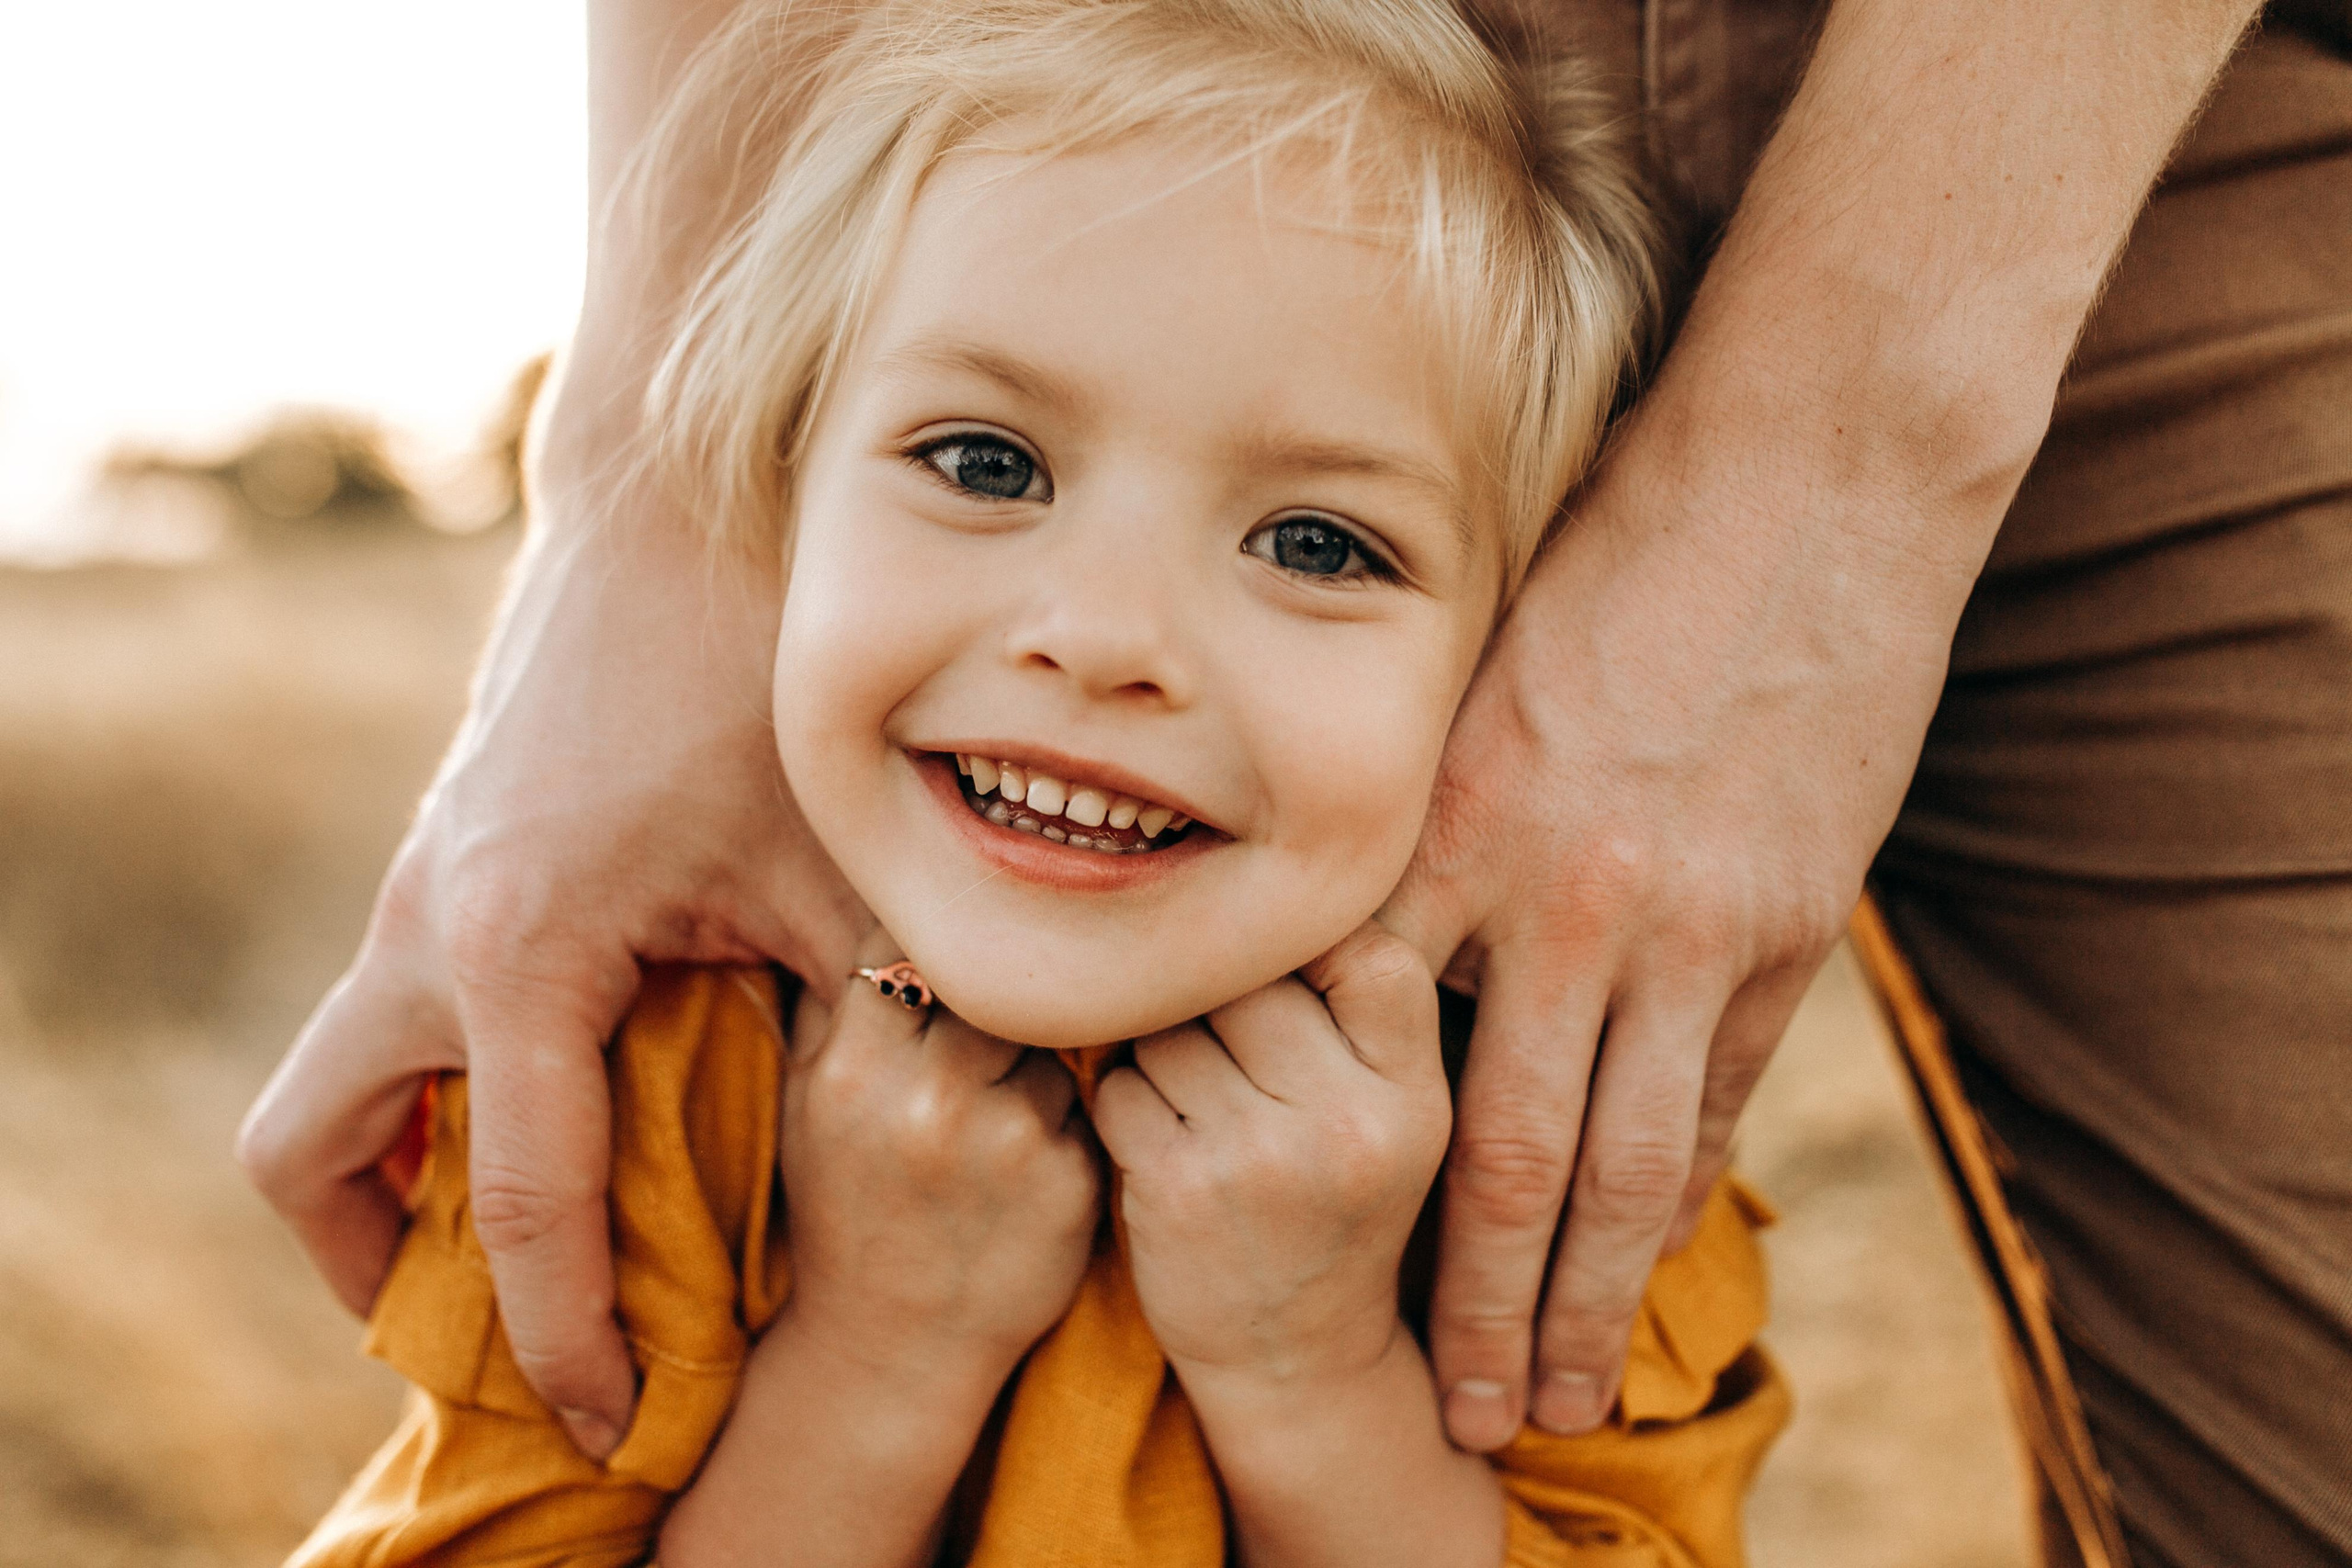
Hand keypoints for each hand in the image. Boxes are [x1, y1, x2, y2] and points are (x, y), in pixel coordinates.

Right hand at [236, 478, 869, 1458]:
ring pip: (331, 1088)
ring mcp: (414, 896)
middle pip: (315, 1156)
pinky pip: (395, 1025)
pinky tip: (575, 1106)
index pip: (522, 1199)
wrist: (667, 513)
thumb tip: (984, 1114)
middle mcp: (425, 932)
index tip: (620, 1426)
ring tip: (522, 1256)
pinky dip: (444, 1094)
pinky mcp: (442, 867)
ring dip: (396, 1181)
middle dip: (386, 1271)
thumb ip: (884, 992)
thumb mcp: (832, 852)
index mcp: (515, 950)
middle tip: (501, 1339)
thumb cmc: (753, 672)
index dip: (575, 1333)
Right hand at [777, 933, 1100, 1382]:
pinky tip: (1024, 1161)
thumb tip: (875, 885)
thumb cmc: (847, 1205)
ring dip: (1033, 1051)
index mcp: (854, 1069)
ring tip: (992, 1107)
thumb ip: (837, 994)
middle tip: (988, 1011)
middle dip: (994, 990)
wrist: (892, 1348)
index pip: (912, 935)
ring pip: (1049, 1033)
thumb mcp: (810, 1099)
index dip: (934, 930)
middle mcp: (930, 1101)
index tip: (946, 937)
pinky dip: (1063, 1112)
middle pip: (996, 978)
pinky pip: (1082, 1098)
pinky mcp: (1072, 1181)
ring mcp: (1010, 1143)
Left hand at [1091, 923, 1451, 1393]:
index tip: (1293, 978)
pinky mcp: (1176, 1187)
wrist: (1299, 1363)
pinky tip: (1160, 1140)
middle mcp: (1349, 1124)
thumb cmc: (1338, 1208)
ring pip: (1173, 1022)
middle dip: (1221, 996)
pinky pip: (1120, 1083)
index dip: (1314, 945)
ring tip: (1198, 1096)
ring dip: (1163, 1046)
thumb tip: (1270, 870)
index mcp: (1416, 1095)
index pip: (1366, 950)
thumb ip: (1357, 1008)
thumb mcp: (1394, 1116)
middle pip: (1250, 975)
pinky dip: (1125, 1100)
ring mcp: (1260, 1158)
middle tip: (1225, 1040)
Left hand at [1380, 341, 1973, 1445]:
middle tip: (1453, 1413)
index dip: (1324, 1151)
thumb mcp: (1478, 668)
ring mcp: (1687, 927)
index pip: (1363, 1034)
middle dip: (1471, 1299)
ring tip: (1561, 1395)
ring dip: (1587, 1298)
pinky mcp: (1787, 931)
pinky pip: (1722, 1097)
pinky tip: (1653, 1261)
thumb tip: (1352, 904)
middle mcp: (1563, 899)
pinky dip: (1682, 1194)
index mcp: (1455, 825)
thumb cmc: (1616, 556)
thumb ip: (1419, 803)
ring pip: (1625, 1164)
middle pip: (1499, 1152)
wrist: (1810, 493)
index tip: (1281, 1238)